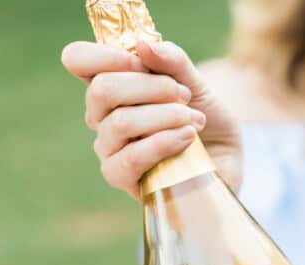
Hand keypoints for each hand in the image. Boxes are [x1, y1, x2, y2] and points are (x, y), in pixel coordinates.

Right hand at [61, 40, 242, 199]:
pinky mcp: (121, 178)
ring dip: (166, 116)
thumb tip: (143, 46)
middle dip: (152, 87)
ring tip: (195, 120)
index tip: (143, 60)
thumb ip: (172, 62)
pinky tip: (188, 138)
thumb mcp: (196, 84)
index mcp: (111, 85)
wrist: (226, 160)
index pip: (78, 59)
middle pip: (102, 90)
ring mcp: (108, 149)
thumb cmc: (204, 120)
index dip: (105, 55)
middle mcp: (101, 116)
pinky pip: (131, 158)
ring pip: (121, 123)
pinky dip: (164, 142)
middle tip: (185, 95)